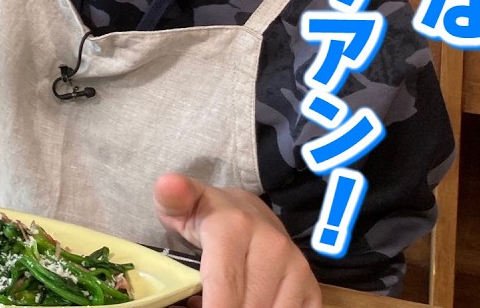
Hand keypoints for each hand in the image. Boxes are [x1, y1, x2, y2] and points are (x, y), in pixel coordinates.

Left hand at [154, 173, 320, 307]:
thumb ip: (172, 198)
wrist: (247, 211)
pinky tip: (249, 305)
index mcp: (235, 228)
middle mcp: (273, 247)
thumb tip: (169, 185)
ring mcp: (296, 268)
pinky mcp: (310, 287)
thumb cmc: (205, 215)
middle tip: (205, 305)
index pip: (224, 288)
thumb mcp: (181, 206)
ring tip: (226, 301)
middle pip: (247, 307)